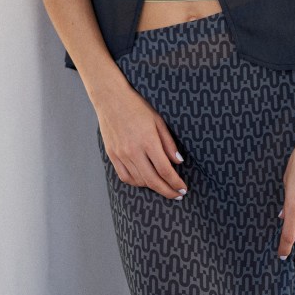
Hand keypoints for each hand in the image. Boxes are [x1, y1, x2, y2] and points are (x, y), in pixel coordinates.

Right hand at [97, 82, 187, 200]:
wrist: (111, 99)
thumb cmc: (137, 107)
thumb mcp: (158, 120)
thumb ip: (168, 143)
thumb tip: (178, 162)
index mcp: (148, 140)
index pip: (164, 169)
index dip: (175, 182)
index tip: (183, 188)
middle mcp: (133, 150)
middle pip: (153, 180)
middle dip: (167, 191)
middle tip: (177, 195)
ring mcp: (121, 154)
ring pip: (139, 181)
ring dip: (153, 187)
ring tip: (163, 185)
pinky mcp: (112, 155)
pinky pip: (125, 177)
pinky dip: (137, 182)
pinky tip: (145, 181)